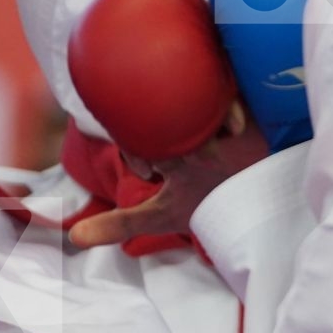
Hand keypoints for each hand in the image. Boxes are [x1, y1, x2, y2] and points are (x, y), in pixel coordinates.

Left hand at [68, 102, 268, 249]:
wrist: (258, 199)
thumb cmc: (210, 200)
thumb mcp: (164, 214)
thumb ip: (121, 223)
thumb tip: (74, 236)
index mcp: (169, 149)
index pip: (140, 136)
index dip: (137, 151)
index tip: (148, 173)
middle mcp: (191, 130)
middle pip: (168, 120)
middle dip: (167, 139)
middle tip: (174, 163)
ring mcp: (219, 119)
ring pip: (200, 105)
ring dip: (202, 125)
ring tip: (208, 151)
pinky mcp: (249, 113)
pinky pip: (238, 96)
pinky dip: (234, 108)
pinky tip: (236, 129)